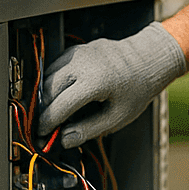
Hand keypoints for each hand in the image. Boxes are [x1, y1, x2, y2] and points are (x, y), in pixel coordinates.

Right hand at [36, 23, 185, 148]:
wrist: (147, 58)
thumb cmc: (137, 88)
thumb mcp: (118, 116)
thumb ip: (89, 129)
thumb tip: (64, 140)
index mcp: (95, 82)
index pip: (60, 106)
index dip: (47, 123)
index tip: (41, 134)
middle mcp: (82, 63)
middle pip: (48, 90)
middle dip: (41, 110)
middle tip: (42, 127)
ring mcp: (77, 53)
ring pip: (47, 77)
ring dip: (44, 97)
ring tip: (48, 114)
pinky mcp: (76, 49)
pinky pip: (55, 67)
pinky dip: (51, 83)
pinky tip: (56, 96)